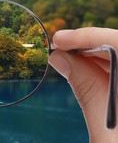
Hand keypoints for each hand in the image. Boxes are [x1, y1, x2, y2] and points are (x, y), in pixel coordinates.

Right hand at [49, 27, 117, 141]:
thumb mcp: (107, 129)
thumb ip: (85, 87)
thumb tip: (60, 57)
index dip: (91, 35)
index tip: (60, 40)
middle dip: (88, 46)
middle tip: (57, 50)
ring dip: (93, 58)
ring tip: (64, 61)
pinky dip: (101, 74)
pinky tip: (80, 74)